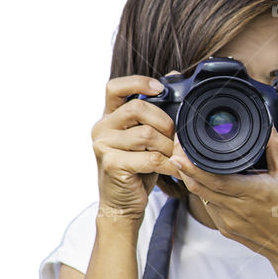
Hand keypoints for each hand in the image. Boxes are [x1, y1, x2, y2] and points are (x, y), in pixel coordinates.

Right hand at [92, 75, 179, 222]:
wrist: (122, 203)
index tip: (161, 89)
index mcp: (110, 116)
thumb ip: (155, 111)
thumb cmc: (139, 166)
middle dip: (165, 122)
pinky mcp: (111, 164)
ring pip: (146, 134)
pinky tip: (175, 168)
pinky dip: (169, 164)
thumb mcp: (147, 137)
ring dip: (169, 146)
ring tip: (175, 156)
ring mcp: (103, 146)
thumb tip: (173, 75)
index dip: (138, 82)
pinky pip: (149, 158)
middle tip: (176, 136)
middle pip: (137, 108)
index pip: (115, 87)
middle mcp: (102, 127)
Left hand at [170, 129, 277, 267]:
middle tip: (177, 149)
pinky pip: (211, 206)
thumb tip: (268, 128)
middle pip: (200, 187)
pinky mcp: (227, 229)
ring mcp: (229, 222)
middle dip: (185, 168)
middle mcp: (237, 209)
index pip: (214, 179)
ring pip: (202, 196)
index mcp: (253, 193)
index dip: (192, 166)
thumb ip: (275, 150)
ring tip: (187, 161)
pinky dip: (205, 192)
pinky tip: (207, 182)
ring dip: (193, 179)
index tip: (180, 151)